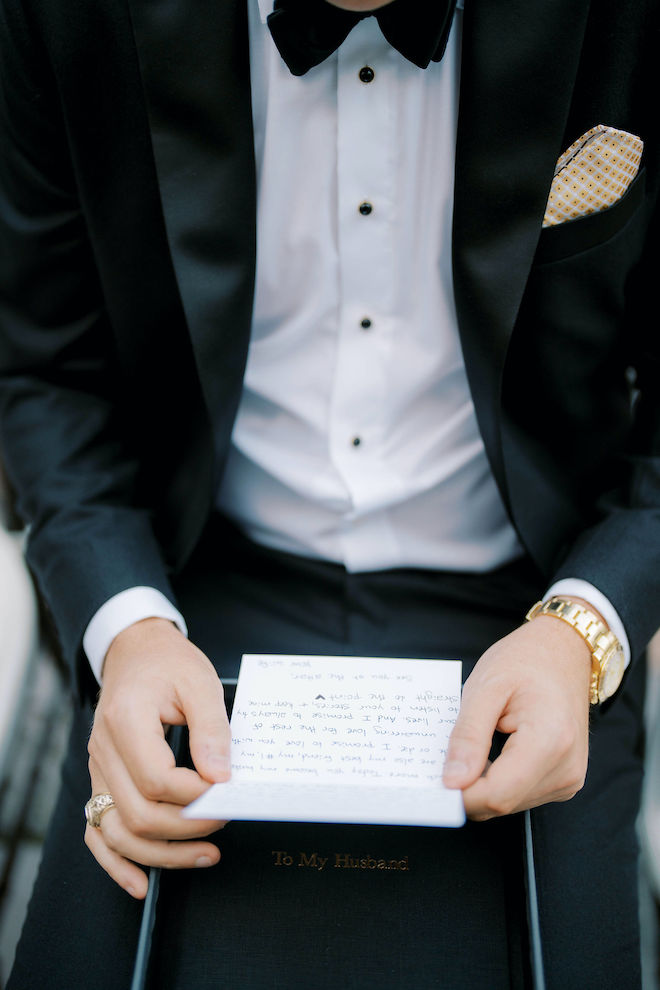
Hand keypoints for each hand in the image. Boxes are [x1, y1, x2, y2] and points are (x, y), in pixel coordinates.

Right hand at [85, 618, 230, 897]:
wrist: (137, 651)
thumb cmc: (170, 663)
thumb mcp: (200, 683)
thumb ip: (213, 731)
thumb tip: (221, 779)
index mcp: (126, 719)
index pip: (156, 778)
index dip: (195, 796)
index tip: (228, 793)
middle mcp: (104, 749)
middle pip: (137, 813)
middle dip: (186, 829)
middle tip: (226, 820)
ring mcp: (98, 769)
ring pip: (118, 832)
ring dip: (162, 854)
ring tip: (207, 855)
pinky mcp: (101, 781)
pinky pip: (98, 832)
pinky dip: (117, 863)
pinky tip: (141, 884)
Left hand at [442, 613, 591, 819]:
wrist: (565, 650)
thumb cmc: (526, 660)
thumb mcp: (484, 687)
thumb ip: (467, 736)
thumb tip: (452, 782)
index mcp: (549, 742)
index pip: (497, 795)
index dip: (460, 794)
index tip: (435, 778)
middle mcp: (566, 768)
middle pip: (501, 803)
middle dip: (469, 787)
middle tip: (450, 753)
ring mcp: (569, 778)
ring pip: (509, 804)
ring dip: (484, 783)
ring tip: (480, 743)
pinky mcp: (566, 780)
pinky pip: (521, 795)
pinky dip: (500, 780)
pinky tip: (495, 751)